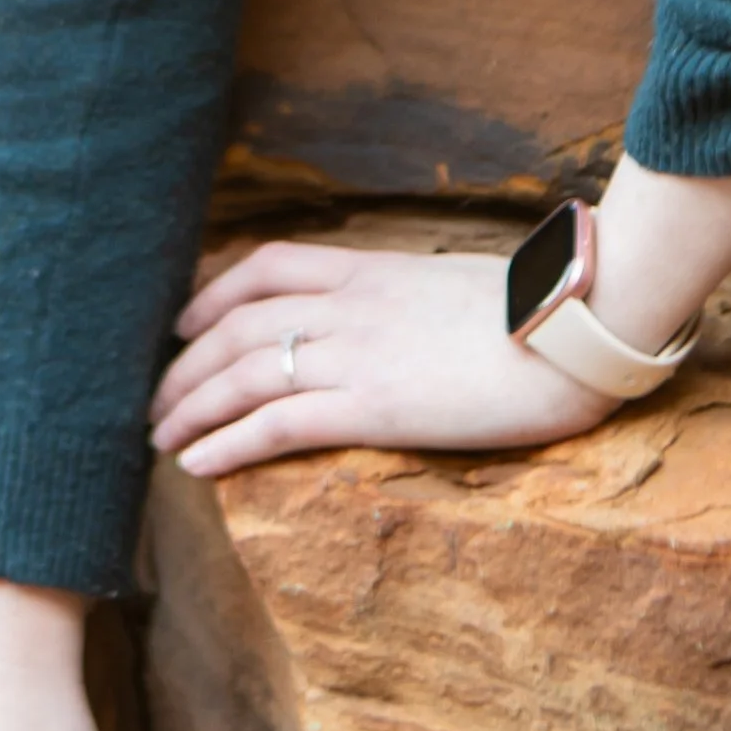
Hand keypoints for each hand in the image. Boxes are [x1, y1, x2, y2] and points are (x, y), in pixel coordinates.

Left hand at [149, 160, 730, 482]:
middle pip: (237, 326)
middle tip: (155, 398)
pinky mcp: (369, 407)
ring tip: (158, 438)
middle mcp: (349, 306)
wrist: (575, 330)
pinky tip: (196, 464)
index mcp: (372, 268)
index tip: (184, 322)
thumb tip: (409, 317)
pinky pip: (274, 424)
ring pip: (242, 375)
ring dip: (190, 408)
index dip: (213, 294)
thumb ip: (415, 298)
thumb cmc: (540, 314)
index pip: (267, 266)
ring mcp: (355, 354)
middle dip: (186, 365)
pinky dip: (225, 442)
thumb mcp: (460, 287)